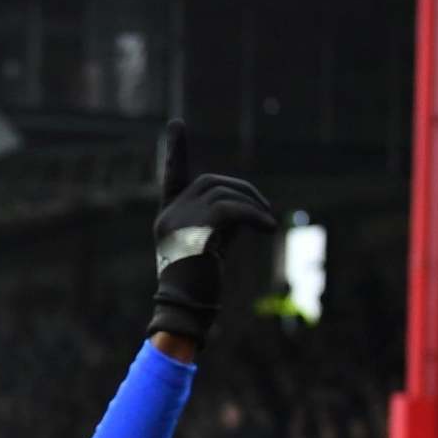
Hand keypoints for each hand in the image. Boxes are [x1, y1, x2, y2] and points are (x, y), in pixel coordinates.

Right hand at [147, 119, 276, 345]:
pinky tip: (268, 229)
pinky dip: (253, 215)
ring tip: (267, 224)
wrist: (185, 314)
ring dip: (252, 204)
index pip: (173, 177)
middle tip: (265, 210)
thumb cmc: (199, 288)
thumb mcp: (211, 248)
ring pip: (222, 193)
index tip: (176, 124)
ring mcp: (179, 221)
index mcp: (169, 218)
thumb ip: (221, 222)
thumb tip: (248, 206)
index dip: (176, 151)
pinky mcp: (194, 231)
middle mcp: (170, 215)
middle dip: (243, 190)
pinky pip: (230, 210)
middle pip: (211, 182)